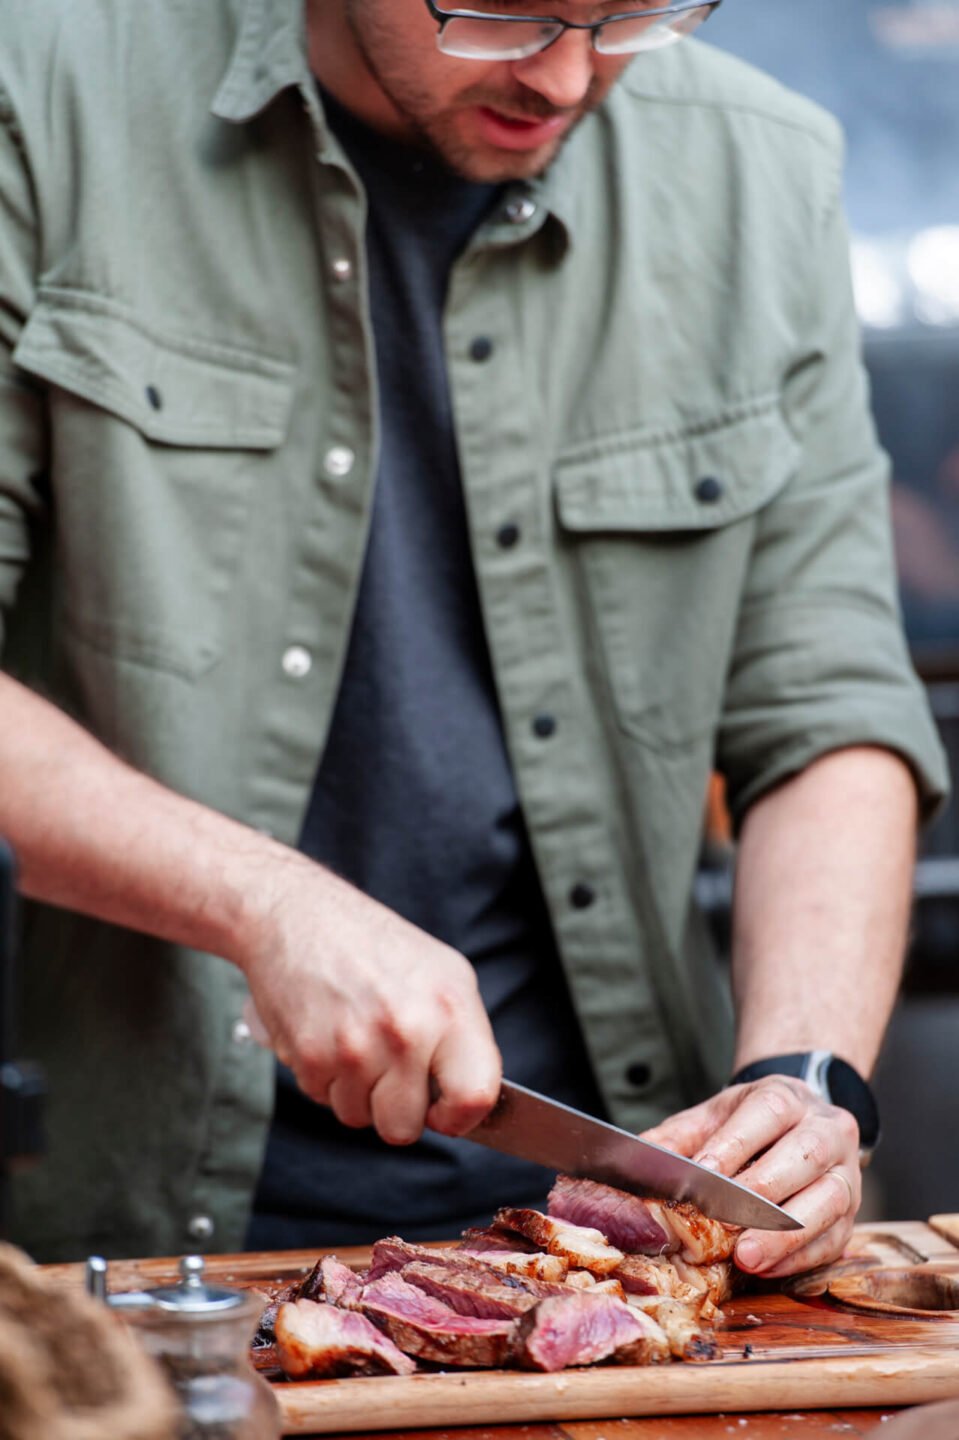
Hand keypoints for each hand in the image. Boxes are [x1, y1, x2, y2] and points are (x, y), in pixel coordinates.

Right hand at [234, 851, 501, 1146]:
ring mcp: (357, 1046)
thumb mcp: (441, 973)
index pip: (475, 1096)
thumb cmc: (372, 943)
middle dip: (395, 1108)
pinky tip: (326, 1034)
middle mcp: (407, 1029)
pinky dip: (324, 1077)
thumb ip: (461, 1037)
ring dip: (355, 1091)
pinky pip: (323, 1100)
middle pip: (405, 1127)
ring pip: (359, 1118)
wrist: (297, 914)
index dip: (461, 1118)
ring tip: (354, 1039)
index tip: (444, 1111)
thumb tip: (468, 1101)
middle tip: (387, 1068)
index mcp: (450, 1006)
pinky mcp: (311, 1055)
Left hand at [641, 1076, 861, 1277]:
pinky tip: (766, 1268)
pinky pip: (835, 1239)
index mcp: (789, 1097)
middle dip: (763, 1193)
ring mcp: (847, 1172)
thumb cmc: (750, 1124)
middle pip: (804, 1156)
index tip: (703, 1174)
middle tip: (725, 1222)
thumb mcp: (712, 1118)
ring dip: (787, 1234)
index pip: (767, 1114)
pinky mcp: (852, 1214)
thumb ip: (676, 1138)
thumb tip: (633, 1160)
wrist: (800, 1120)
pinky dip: (800, 1258)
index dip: (735, 1145)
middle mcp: (827, 1130)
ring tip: (747, 1256)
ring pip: (829, 1200)